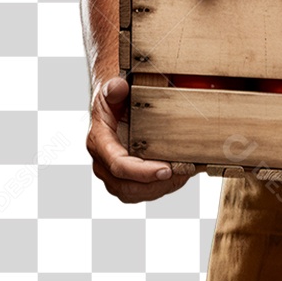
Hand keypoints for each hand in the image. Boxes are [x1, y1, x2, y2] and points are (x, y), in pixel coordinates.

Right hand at [86, 76, 199, 202]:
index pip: (118, 166)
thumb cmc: (113, 98)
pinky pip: (139, 191)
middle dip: (155, 185)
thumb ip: (114, 88)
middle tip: (181, 174)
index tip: (165, 170)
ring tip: (182, 175)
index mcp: (99, 142)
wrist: (111, 105)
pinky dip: (158, 188)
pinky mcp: (123, 177)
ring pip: (133, 193)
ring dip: (159, 189)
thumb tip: (118, 87)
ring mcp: (112, 173)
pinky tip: (177, 177)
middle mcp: (103, 162)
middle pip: (126, 186)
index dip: (142, 172)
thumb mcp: (112, 88)